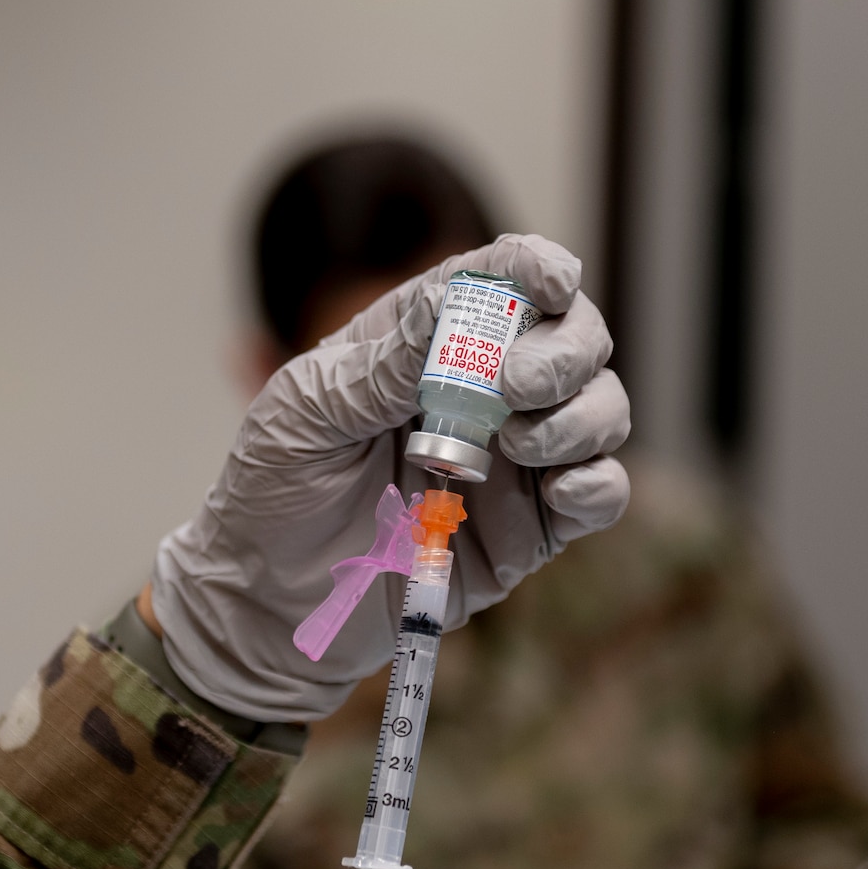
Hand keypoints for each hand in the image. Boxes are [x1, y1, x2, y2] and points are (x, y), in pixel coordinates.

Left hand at [151, 234, 628, 720]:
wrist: (266, 600)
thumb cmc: (275, 490)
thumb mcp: (306, 412)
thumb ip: (380, 365)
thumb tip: (449, 307)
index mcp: (422, 342)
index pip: (500, 280)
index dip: (538, 268)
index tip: (550, 282)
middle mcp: (482, 390)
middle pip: (572, 337)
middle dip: (565, 350)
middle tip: (517, 385)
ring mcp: (513, 459)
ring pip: (601, 409)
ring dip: (581, 416)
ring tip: (519, 445)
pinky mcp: (529, 527)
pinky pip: (599, 493)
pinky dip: (598, 484)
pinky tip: (561, 492)